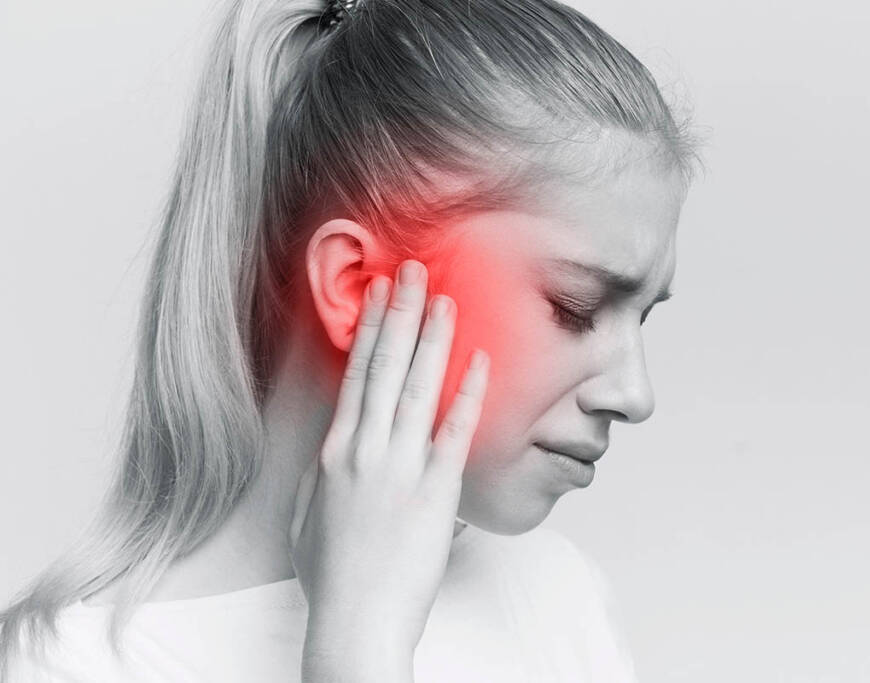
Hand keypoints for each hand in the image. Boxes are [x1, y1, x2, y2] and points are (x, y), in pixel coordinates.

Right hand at [288, 259, 488, 676]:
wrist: (356, 620)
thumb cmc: (333, 576)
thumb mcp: (312, 517)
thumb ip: (328, 476)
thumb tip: (339, 449)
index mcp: (335, 453)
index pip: (356, 376)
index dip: (370, 330)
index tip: (380, 294)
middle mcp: (365, 451)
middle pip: (384, 368)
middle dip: (400, 313)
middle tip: (412, 270)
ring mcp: (400, 468)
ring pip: (418, 388)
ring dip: (433, 339)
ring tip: (445, 299)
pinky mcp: (435, 491)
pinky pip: (455, 432)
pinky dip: (469, 394)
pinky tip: (481, 362)